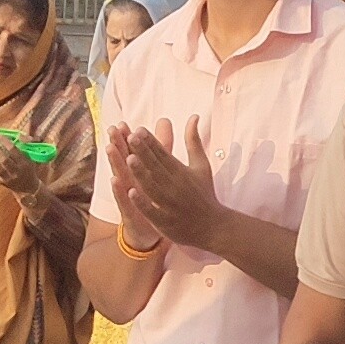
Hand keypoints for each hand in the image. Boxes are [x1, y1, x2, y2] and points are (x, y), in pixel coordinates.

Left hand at [0, 135, 41, 194]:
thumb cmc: (29, 169)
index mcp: (24, 163)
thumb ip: (27, 145)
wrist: (28, 188)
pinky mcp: (0, 181)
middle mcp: (16, 171)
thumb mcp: (32, 157)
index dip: (5, 142)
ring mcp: (7, 177)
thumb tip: (19, 135)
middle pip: (4, 160)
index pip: (14, 151)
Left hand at [116, 119, 223, 251]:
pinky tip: (131, 192)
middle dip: (144, 152)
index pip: (164, 154)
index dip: (151, 142)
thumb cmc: (204, 194)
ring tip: (129, 159)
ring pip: (153, 187)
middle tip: (131, 137)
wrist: (215, 226)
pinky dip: (142, 202)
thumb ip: (193, 142)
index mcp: (182, 171)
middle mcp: (175, 186)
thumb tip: (193, 117)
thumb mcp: (201, 166)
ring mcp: (170, 204)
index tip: (140, 129)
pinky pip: (152, 211)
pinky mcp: (166, 221)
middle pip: (157, 167)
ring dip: (142, 173)